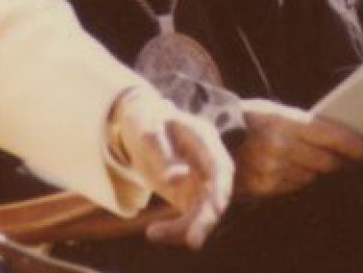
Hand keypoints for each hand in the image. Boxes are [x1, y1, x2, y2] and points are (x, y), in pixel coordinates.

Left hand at [110, 89, 232, 249]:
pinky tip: (153, 232)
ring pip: (203, 212)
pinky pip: (188, 219)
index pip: (220, 167)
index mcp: (205, 139)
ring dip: (184, 229)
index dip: (221, 189)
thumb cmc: (146, 120)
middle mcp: (209, 163)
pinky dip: (174, 229)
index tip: (217, 209)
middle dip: (206, 219)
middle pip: (216, 195)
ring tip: (152, 233)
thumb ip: (163, 152)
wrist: (141, 124)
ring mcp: (201, 181)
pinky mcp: (190, 196)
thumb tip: (176, 178)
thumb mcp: (149, 128)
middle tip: (193, 242)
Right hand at [233, 99, 362, 197]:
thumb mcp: (272, 112)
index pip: (328, 135)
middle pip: (325, 160)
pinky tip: (295, 170)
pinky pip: (294, 186)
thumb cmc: (247, 122)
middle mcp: (277, 146)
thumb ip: (302, 124)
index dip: (351, 144)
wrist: (209, 141)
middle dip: (340, 161)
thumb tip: (337, 139)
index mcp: (281, 120)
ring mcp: (270, 169)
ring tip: (323, 164)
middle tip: (352, 160)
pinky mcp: (264, 187)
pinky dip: (299, 179)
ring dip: (318, 170)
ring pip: (311, 175)